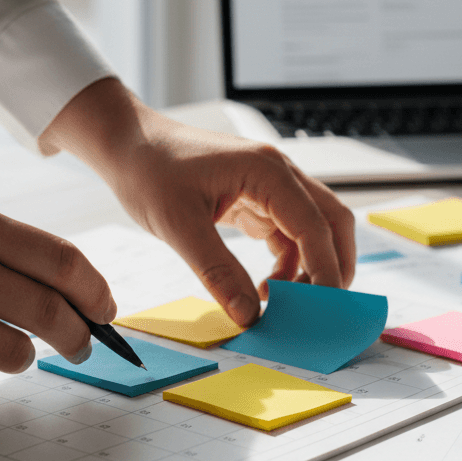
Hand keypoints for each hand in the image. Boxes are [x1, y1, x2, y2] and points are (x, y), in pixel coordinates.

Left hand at [40, 79, 355, 325]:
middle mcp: (278, 174)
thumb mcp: (179, 226)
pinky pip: (288, 235)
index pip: (315, 225)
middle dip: (334, 267)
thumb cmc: (150, 170)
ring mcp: (270, 186)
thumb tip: (248, 315)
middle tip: (320, 311)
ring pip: (313, 230)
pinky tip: (266, 289)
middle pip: (332, 222)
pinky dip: (288, 264)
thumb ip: (217, 272)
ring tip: (283, 305)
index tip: (324, 310)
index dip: (325, 270)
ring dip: (310, 268)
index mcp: (266, 170)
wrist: (128, 145)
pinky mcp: (256, 200)